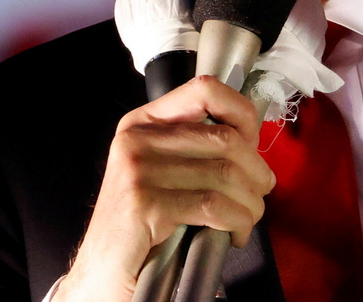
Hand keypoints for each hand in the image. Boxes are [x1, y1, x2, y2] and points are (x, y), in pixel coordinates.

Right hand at [54, 76, 274, 301]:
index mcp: (143, 122)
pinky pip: (212, 205)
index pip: (204, 89)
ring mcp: (137, 170)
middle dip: (256, 171)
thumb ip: (195, 148)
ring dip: (250, 202)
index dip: (242, 113)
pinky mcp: (144, 204)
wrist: (102, 271)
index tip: (254, 144)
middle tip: (260, 194)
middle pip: (224, 138)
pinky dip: (236, 221)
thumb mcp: (163, 172)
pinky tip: (235, 234)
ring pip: (224, 174)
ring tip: (249, 218)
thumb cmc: (141, 224)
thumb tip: (252, 139)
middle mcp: (137, 138)